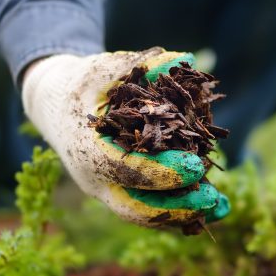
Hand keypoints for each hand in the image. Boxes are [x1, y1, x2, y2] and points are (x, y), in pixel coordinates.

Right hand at [22, 47, 229, 228]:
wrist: (54, 106)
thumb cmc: (81, 84)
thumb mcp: (104, 68)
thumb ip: (142, 64)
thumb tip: (184, 60)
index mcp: (87, 149)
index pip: (125, 169)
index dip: (162, 172)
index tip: (196, 166)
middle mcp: (94, 179)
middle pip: (135, 208)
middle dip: (175, 208)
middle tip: (212, 199)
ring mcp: (106, 191)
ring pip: (144, 215)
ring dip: (184, 215)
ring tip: (222, 208)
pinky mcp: (119, 193)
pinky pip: (150, 210)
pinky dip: (180, 212)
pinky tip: (214, 208)